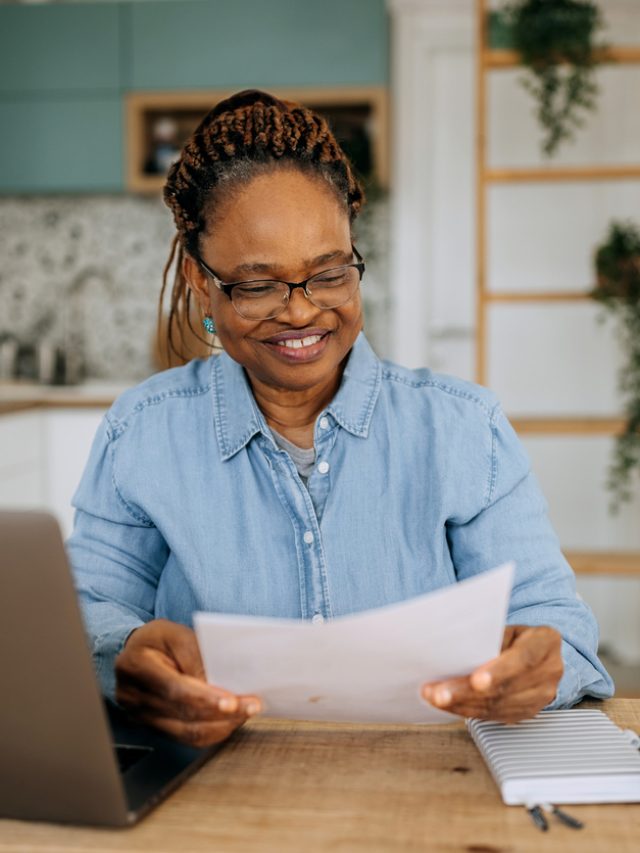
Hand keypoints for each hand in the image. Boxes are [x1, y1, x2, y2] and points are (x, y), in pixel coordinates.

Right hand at [115, 619, 261, 746]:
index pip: (175, 690)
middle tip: (252, 706)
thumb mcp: (177, 634)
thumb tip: (221, 682)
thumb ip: (196, 655)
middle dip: (223, 713)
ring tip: (246, 713)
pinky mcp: (154, 727)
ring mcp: (141, 717)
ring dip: (222, 725)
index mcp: (136, 667)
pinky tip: (230, 720)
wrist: (135, 651)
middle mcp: (133, 697)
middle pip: (184, 715)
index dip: (206, 699)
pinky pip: (187, 737)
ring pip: (188, 732)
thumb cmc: (158, 639)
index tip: (233, 701)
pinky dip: (212, 731)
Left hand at [421, 625, 562, 722]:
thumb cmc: (516, 635)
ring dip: (462, 704)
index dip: (499, 671)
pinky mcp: (528, 711)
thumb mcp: (507, 627)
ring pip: (498, 705)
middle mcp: (549, 671)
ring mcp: (541, 695)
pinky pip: (495, 715)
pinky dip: (469, 710)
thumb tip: (457, 650)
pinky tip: (450, 705)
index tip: (476, 681)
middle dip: (467, 692)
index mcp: (546, 642)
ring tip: (436, 698)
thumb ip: (490, 638)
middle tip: (439, 693)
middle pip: (505, 687)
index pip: (523, 659)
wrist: (538, 651)